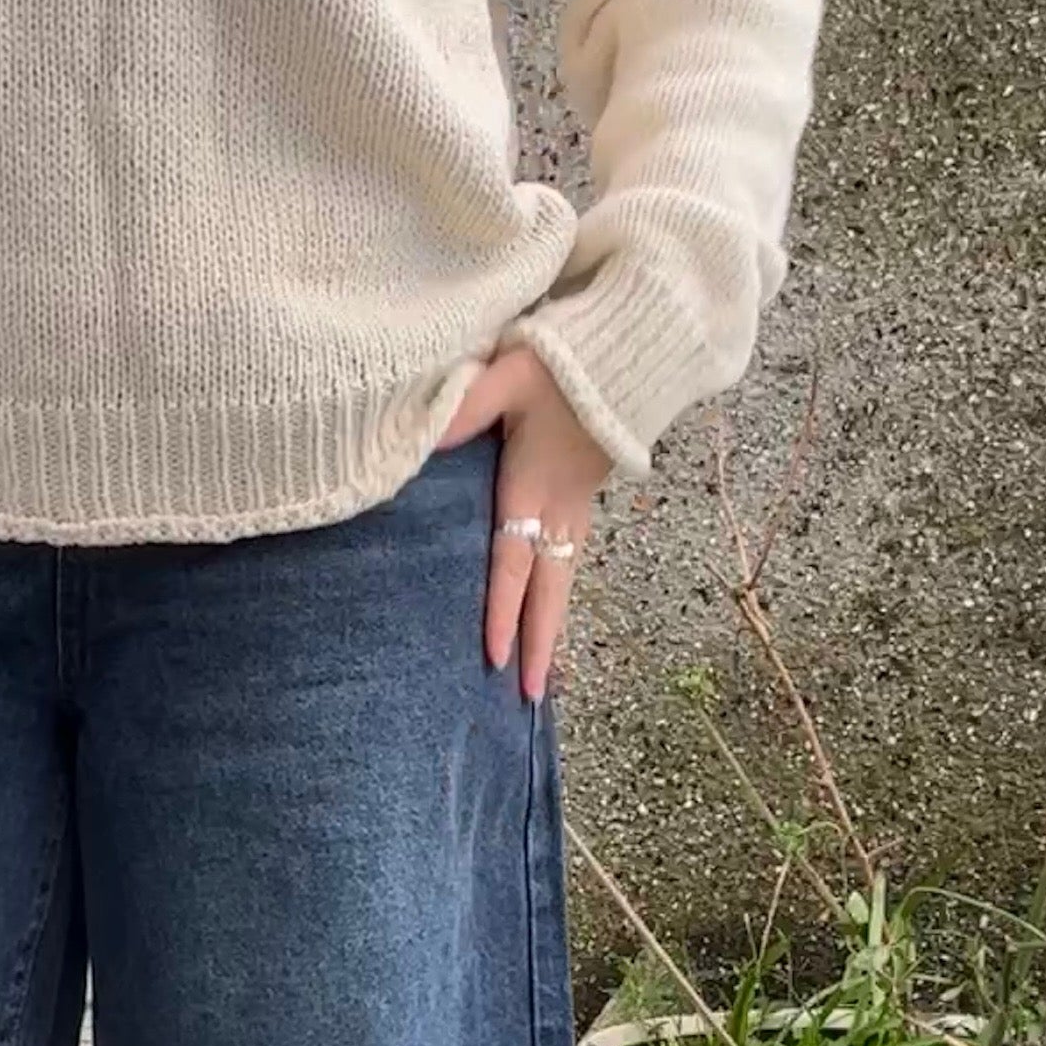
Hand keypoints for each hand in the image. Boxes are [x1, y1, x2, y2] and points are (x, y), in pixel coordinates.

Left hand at [437, 348, 610, 703]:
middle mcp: (560, 505)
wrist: (631, 347)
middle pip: (550, 588)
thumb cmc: (563, 360)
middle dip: (541, 644)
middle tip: (533, 698)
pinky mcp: (586, 494)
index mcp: (534, 484)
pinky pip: (570, 557)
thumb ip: (462, 409)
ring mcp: (579, 502)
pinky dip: (559, 593)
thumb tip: (414, 441)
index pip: (512, 559)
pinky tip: (549, 611)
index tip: (495, 658)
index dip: (502, 609)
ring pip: (563, 577)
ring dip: (553, 625)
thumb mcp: (506, 376)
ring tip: (545, 672)